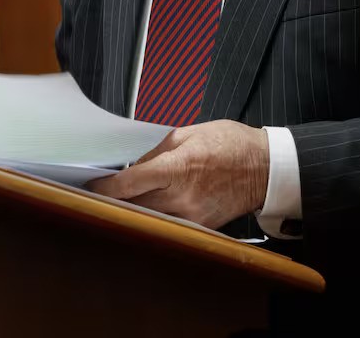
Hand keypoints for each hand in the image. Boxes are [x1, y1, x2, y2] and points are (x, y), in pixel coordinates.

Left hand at [87, 120, 268, 228]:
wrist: (265, 168)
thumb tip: (134, 168)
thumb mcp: (189, 134)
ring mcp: (192, 215)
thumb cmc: (231, 144)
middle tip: (105, 191)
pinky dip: (157, 215)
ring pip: (149, 217)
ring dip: (135, 208)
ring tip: (126, 198)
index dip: (105, 187)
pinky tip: (152, 205)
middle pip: (134, 205)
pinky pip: (169, 224)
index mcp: (177, 167)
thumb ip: (156, 152)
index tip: (93, 186)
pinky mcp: (201, 225)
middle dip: (117, 198)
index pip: (129, 184)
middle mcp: (182, 195)